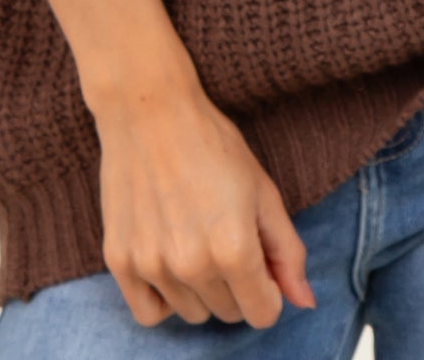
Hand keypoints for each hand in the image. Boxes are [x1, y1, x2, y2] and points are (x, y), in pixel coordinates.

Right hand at [90, 63, 317, 328]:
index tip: (259, 259)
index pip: (263, 314)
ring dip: (200, 288)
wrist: (149, 110)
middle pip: (228, 313)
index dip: (268, 288)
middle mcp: (191, 265)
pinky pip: (149, 313)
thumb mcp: (262, 190)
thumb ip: (287, 251)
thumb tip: (304, 301)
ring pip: (192, 313)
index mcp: (235, 248)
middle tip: (224, 234)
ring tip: (194, 237)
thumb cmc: (211, 143)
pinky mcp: (119, 260)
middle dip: (236, 284)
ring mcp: (151, 265)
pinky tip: (170, 262)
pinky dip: (164, 299)